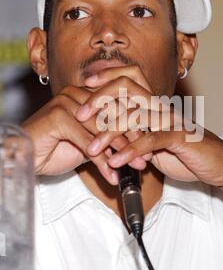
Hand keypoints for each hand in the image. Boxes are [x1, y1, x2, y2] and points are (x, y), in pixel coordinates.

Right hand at [21, 85, 147, 181]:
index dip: (135, 126)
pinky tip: (111, 176)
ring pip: (103, 129)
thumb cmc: (54, 150)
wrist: (25, 158)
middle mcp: (76, 94)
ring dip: (121, 151)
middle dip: (132, 139)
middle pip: (113, 115)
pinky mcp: (58, 117)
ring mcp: (66, 103)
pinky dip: (102, 162)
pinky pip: (88, 143)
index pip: (117, 106)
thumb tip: (136, 147)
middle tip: (146, 157)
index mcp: (84, 94)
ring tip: (135, 167)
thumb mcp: (88, 144)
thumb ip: (108, 140)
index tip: (150, 145)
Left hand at [76, 66, 222, 188]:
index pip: (129, 76)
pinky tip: (115, 161)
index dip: (107, 75)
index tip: (85, 84)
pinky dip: (129, 151)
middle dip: (100, 98)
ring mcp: (170, 120)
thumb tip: (109, 137)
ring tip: (93, 148)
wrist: (217, 164)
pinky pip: (150, 140)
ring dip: (109, 132)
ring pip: (135, 115)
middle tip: (80, 114)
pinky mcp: (179, 138)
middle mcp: (161, 106)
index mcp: (154, 103)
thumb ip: (134, 136)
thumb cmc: (184, 152)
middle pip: (127, 87)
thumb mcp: (154, 142)